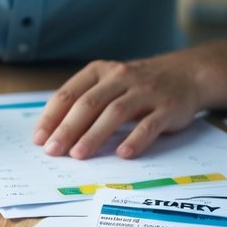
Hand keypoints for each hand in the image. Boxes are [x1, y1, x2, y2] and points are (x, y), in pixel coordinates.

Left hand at [32, 55, 202, 159]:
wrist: (187, 74)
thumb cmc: (138, 85)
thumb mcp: (109, 83)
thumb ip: (85, 102)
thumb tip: (53, 132)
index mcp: (100, 71)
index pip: (70, 93)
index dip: (52, 117)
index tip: (40, 139)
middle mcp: (121, 77)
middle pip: (89, 103)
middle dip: (68, 128)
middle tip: (53, 151)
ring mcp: (146, 91)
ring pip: (115, 112)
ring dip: (94, 135)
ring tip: (78, 155)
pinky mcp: (167, 107)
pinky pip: (149, 124)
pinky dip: (135, 139)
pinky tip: (122, 154)